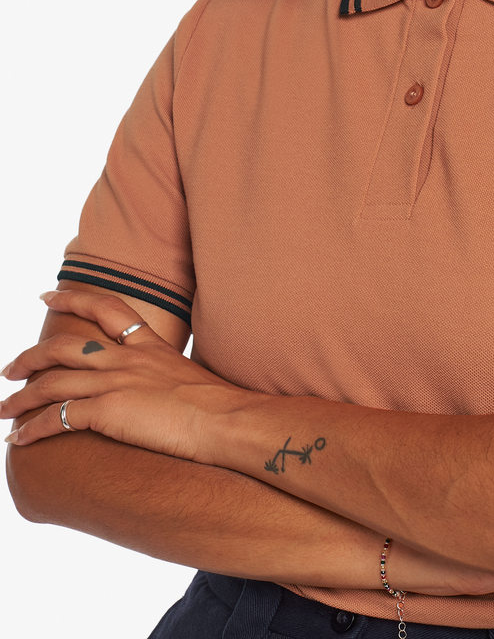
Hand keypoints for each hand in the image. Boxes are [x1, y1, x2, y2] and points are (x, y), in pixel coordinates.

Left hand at [1, 290, 253, 459]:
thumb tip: (166, 389)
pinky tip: (18, 440)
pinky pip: (57, 417)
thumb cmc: (220, 405)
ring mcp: (115, 383)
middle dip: (31, 357)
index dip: (73, 301)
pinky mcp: (107, 411)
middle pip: (65, 347)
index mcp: (149, 347)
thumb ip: (169, 376)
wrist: (227, 419)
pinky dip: (32, 429)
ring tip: (3, 408)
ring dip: (20, 397)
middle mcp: (127, 359)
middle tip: (11, 368)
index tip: (48, 296)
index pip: (106, 310)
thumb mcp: (192, 377)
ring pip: (52, 382)